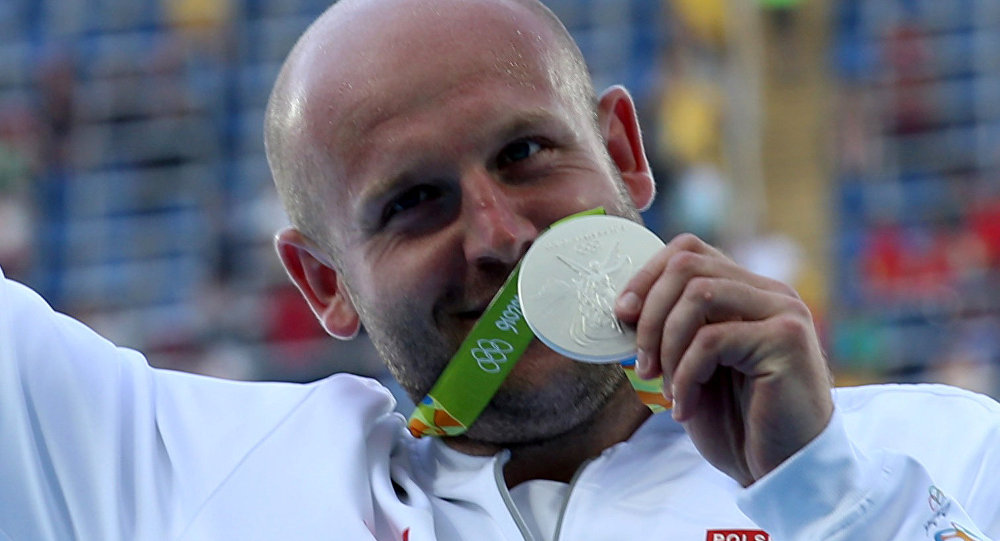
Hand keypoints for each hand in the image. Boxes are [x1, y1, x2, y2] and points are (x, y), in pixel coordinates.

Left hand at [615, 233, 833, 485]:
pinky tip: (685, 407)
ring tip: (663, 387)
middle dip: (650, 315)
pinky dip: (684, 376)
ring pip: (698, 295)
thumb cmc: (737, 423)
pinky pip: (711, 340)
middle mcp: (771, 292)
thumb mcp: (694, 367)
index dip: (646, 276)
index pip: (690, 250)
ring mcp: (783, 312)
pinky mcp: (787, 340)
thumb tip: (625, 307)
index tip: (622, 315)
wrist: (782, 471)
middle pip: (688, 266)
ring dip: (666, 344)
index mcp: (749, 292)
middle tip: (640, 363)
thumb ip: (673, 330)